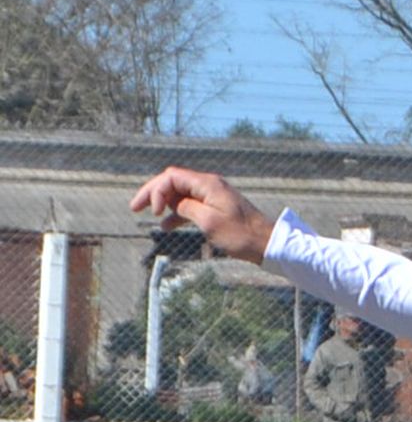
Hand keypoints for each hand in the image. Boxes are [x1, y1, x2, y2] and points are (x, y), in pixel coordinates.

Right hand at [129, 167, 274, 263]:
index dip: (157, 191)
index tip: (154, 212)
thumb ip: (187, 209)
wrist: (267, 244)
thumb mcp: (209, 223)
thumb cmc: (241, 235)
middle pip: (173, 182)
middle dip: (153, 193)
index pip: (172, 177)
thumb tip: (174, 205)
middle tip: (134, 206)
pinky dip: (178, 212)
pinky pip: (191, 204)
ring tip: (146, 214)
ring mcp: (213, 195)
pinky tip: (167, 225)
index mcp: (207, 184)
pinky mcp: (216, 207)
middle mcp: (209, 184)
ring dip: (163, 202)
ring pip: (180, 193)